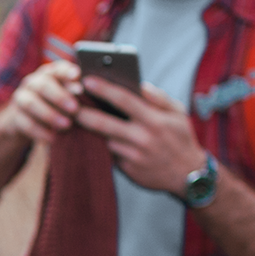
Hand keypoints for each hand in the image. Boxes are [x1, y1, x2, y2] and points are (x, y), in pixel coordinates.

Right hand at [0, 59, 82, 147]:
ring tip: (66, 125)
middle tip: (75, 108)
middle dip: (59, 97)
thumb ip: (73, 92)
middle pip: (42, 85)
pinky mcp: (14, 117)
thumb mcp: (67, 97)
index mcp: (49, 74)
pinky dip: (39, 131)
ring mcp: (21, 99)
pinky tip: (52, 139)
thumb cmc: (56, 106)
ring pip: (30, 104)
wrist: (28, 121)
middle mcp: (32, 82)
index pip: (57, 68)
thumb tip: (81, 89)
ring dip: (49, 115)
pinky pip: (25, 123)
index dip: (66, 71)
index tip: (77, 76)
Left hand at [75, 78, 206, 194]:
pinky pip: (107, 154)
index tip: (86, 79)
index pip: (124, 100)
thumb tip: (137, 83)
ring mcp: (132, 156)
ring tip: (71, 117)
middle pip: (103, 123)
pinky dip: (97, 144)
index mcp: (154, 120)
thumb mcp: (178, 114)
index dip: (103, 89)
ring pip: (102, 139)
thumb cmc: (181, 138)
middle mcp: (142, 138)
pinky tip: (86, 136)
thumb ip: (158, 98)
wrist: (188, 176)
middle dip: (82, 112)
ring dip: (87, 130)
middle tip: (67, 102)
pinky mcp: (126, 170)